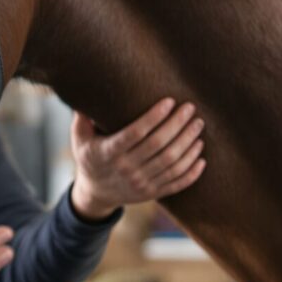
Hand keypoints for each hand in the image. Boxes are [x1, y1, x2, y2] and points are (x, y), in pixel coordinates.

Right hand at [70, 99, 206, 220]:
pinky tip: (201, 155)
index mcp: (108, 153)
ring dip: (188, 143)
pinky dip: (192, 171)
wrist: (96, 193)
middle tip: (190, 109)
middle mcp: (126, 169)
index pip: (135, 133)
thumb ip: (83, 117)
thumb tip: (89, 88)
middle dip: (177, 125)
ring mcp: (141, 183)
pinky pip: (177, 183)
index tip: (169, 101)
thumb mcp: (80, 139)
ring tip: (197, 126)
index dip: (154, 117)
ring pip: (171, 163)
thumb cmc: (90, 157)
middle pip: (158, 145)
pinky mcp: (152, 193)